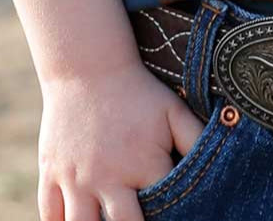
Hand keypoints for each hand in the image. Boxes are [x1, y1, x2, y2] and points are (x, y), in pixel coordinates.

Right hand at [37, 62, 205, 220]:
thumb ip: (197, 140)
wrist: (88, 67)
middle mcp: (107, 178)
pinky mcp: (51, 173)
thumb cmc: (136, 92)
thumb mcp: (172, 111)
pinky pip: (50, 215)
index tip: (171, 213)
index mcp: (143, 165)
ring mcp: (75, 178)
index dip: (171, 214)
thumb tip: (223, 163)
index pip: (164, 210)